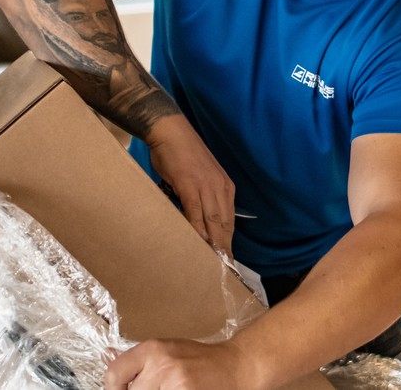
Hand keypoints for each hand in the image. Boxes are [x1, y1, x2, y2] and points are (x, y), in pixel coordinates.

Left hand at [104, 339, 251, 389]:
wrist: (236, 367)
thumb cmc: (202, 360)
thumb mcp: (169, 351)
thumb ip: (139, 359)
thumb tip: (106, 356)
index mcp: (154, 349)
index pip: (115, 374)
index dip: (114, 389)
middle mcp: (162, 365)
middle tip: (158, 387)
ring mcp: (175, 385)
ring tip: (171, 389)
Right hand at [148, 116, 235, 257]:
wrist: (171, 132)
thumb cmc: (181, 155)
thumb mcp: (198, 178)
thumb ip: (202, 197)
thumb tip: (197, 219)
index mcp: (225, 187)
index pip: (229, 219)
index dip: (229, 240)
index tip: (229, 259)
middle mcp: (220, 187)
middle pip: (225, 224)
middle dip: (225, 247)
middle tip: (224, 269)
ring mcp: (207, 185)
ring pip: (214, 220)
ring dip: (214, 242)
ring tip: (214, 262)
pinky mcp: (191, 184)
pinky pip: (196, 212)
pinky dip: (198, 229)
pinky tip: (197, 243)